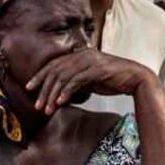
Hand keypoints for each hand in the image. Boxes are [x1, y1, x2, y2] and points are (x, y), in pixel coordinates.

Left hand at [26, 49, 153, 113]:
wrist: (135, 79)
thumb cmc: (114, 81)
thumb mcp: (90, 81)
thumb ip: (76, 84)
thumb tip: (59, 96)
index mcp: (80, 55)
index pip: (54, 64)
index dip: (40, 76)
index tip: (29, 88)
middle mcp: (83, 55)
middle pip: (55, 71)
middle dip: (43, 89)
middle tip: (36, 104)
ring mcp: (90, 61)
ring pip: (63, 77)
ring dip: (53, 95)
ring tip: (47, 109)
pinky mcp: (97, 70)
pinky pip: (76, 81)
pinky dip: (66, 92)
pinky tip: (60, 103)